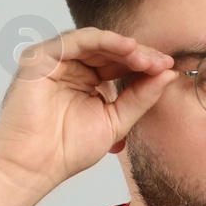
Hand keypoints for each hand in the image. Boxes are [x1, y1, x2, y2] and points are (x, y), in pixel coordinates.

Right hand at [0, 27, 177, 189]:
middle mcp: (72, 68)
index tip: (169, 70)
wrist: (36, 165)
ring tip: (148, 59)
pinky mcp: (40, 56)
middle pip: (111, 50)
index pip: (120, 64)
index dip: (145, 65)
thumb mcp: (117, 120)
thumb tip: (168, 75)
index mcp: (88, 82)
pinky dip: (103, 40)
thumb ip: (141, 97)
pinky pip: (76, 40)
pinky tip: (127, 48)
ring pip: (96, 42)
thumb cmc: (67, 150)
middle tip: (162, 63)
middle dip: (139, 55)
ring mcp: (55, 60)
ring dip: (125, 47)